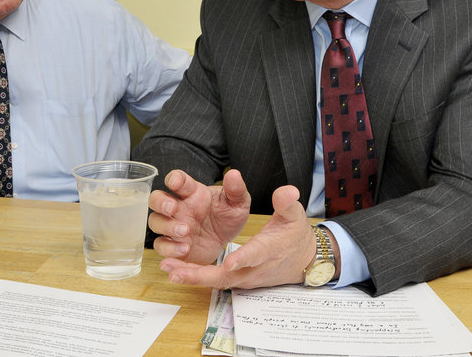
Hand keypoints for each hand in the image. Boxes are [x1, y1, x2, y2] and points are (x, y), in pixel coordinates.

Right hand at [148, 169, 250, 265]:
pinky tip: (185, 248)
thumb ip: (236, 190)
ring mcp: (173, 226)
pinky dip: (169, 248)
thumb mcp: (238, 203)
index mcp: (192, 192)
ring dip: (166, 226)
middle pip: (156, 199)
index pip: (177, 179)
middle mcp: (179, 207)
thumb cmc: (229, 218)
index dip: (174, 178)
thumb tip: (234, 174)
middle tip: (172, 208)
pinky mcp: (173, 245)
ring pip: (155, 221)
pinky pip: (160, 245)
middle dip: (160, 202)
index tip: (175, 182)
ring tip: (184, 231)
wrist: (230, 247)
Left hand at [154, 180, 317, 289]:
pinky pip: (216, 282)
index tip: (227, 262)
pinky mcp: (239, 280)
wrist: (302, 260)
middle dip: (201, 276)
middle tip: (176, 272)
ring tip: (169, 270)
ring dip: (193, 277)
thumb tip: (287, 190)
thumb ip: (286, 203)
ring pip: (217, 281)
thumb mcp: (294, 216)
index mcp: (268, 249)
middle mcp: (254, 268)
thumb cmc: (295, 235)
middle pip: (227, 277)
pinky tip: (176, 272)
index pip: (255, 255)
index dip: (242, 259)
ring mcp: (246, 277)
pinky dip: (197, 278)